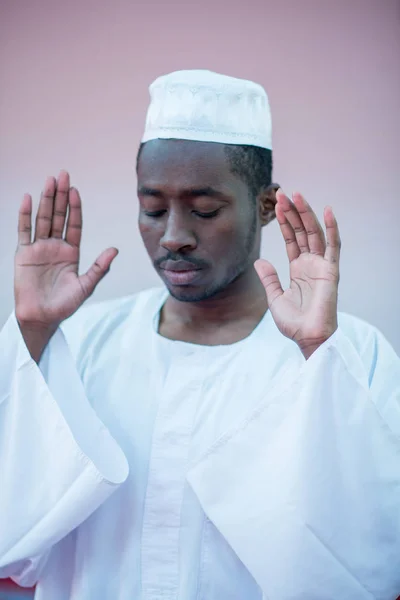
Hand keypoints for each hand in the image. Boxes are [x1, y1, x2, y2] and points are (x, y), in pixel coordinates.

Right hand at [15, 171, 117, 357]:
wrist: (42, 317)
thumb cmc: (65, 305)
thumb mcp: (86, 286)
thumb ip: (99, 268)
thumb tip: (115, 249)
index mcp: (71, 252)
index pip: (74, 224)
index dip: (75, 208)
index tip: (76, 191)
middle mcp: (55, 247)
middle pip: (58, 216)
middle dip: (61, 196)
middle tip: (63, 174)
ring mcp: (39, 249)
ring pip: (43, 219)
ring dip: (46, 200)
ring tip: (49, 181)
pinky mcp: (24, 254)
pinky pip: (24, 231)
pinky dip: (25, 215)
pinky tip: (28, 199)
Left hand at [255, 190, 340, 358]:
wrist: (307, 337)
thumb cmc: (294, 322)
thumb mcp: (274, 298)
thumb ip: (269, 278)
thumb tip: (259, 260)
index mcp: (298, 269)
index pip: (292, 239)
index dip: (284, 222)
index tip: (275, 205)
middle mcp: (311, 263)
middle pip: (302, 231)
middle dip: (292, 212)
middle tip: (283, 193)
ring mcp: (321, 265)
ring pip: (314, 233)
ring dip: (306, 214)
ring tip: (297, 195)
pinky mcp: (331, 270)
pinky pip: (333, 246)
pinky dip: (332, 228)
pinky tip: (327, 210)